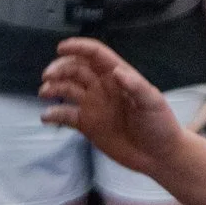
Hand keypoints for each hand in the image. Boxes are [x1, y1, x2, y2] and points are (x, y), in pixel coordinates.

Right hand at [36, 37, 185, 178]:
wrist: (158, 156)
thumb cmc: (160, 125)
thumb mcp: (153, 103)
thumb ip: (135, 86)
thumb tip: (116, 72)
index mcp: (117, 77)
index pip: (95, 55)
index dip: (78, 48)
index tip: (61, 48)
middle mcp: (102, 87)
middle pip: (75, 69)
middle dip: (60, 68)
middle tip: (48, 76)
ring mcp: (92, 105)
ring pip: (67, 89)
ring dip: (53, 87)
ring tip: (44, 93)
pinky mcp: (86, 124)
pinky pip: (65, 115)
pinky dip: (53, 114)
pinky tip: (46, 117)